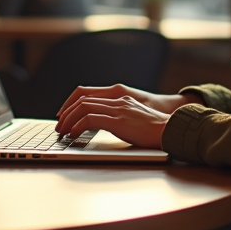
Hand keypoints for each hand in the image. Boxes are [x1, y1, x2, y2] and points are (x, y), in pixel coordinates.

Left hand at [55, 92, 170, 149]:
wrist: (171, 130)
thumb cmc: (156, 130)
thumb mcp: (135, 118)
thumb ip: (121, 117)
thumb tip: (107, 125)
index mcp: (121, 98)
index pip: (89, 94)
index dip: (72, 103)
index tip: (65, 115)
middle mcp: (117, 100)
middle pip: (82, 99)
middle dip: (67, 112)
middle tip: (59, 126)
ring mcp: (118, 109)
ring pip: (83, 108)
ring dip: (69, 120)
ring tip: (63, 132)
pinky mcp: (118, 121)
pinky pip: (90, 120)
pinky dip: (78, 126)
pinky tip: (74, 135)